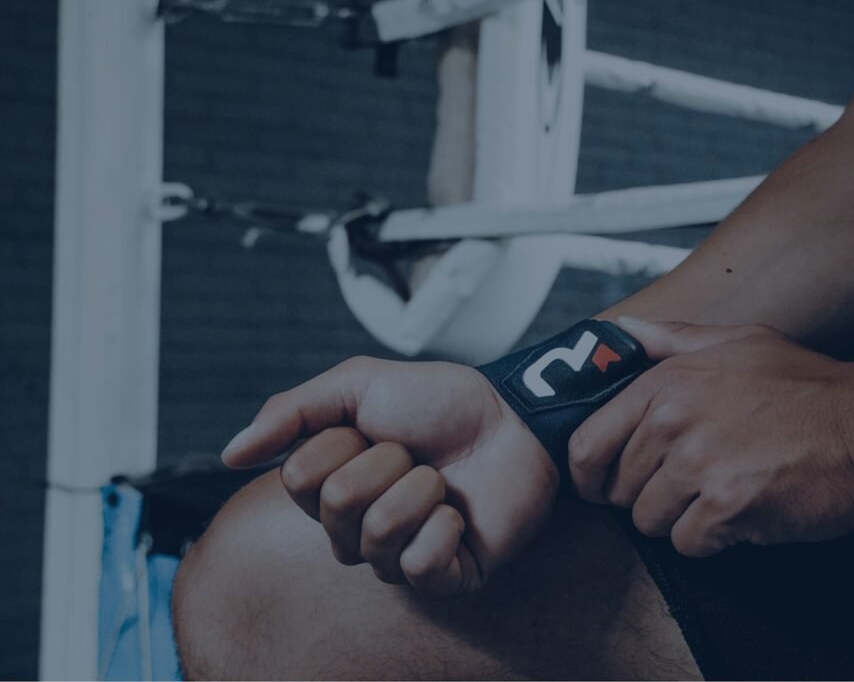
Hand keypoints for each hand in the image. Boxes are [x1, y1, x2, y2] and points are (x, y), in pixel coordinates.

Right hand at [222, 357, 558, 593]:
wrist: (513, 417)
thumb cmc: (440, 402)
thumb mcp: (358, 384)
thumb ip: (291, 413)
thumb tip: (229, 455)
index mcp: (330, 486)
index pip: (300, 479)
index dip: (341, 445)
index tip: (377, 428)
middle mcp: (356, 529)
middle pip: (336, 506)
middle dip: (385, 461)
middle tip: (416, 452)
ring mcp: (399, 557)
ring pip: (378, 534)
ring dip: (420, 488)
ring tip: (442, 479)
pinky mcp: (443, 578)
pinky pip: (421, 565)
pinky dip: (446, 526)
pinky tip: (460, 515)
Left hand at [569, 319, 853, 556]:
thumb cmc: (802, 384)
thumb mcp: (733, 341)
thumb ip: (667, 339)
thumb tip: (619, 329)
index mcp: (664, 383)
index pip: (586, 444)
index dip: (589, 473)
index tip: (602, 483)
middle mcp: (672, 423)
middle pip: (619, 489)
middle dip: (646, 493)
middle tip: (688, 481)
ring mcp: (697, 466)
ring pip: (648, 520)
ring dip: (679, 517)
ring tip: (718, 493)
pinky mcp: (726, 508)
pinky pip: (687, 543)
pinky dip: (711, 538)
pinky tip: (740, 511)